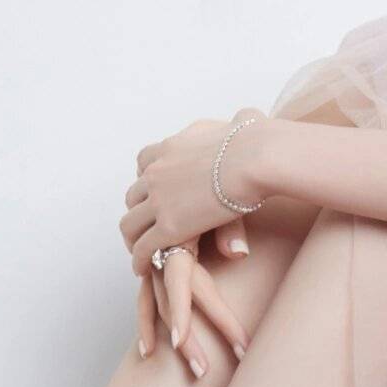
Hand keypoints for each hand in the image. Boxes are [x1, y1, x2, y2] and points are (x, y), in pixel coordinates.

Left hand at [121, 110, 266, 372]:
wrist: (254, 158)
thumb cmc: (256, 139)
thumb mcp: (241, 123)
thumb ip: (240, 121)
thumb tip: (248, 116)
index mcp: (170, 146)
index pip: (144, 162)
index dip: (147, 181)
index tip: (155, 193)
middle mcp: (156, 171)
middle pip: (133, 196)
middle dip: (138, 213)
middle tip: (146, 229)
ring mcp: (159, 200)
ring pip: (131, 225)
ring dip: (134, 240)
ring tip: (142, 254)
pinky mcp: (169, 227)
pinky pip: (145, 249)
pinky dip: (140, 261)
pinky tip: (144, 269)